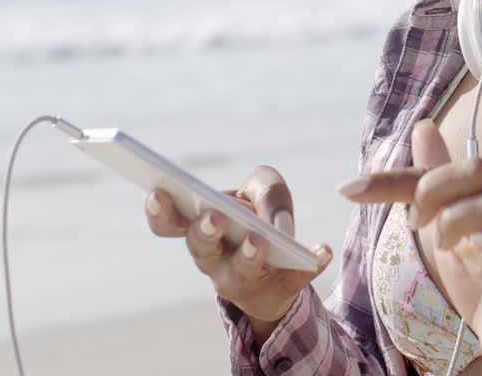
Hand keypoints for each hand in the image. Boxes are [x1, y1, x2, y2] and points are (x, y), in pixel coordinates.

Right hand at [144, 165, 331, 337]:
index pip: (167, 223)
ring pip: (241, 271)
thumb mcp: (263, 192)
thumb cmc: (259, 216)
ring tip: (260, 239)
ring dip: (249, 254)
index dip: (159, 210)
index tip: (159, 191)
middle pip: (200, 248)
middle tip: (215, 217)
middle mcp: (212, 259)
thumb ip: (268, 191)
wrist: (279, 264)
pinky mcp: (279, 290)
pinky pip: (295, 279)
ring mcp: (242, 280)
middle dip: (205, 231)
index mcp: (199, 228)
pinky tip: (322, 252)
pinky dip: (311, 264)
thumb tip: (279, 223)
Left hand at [338, 120, 481, 375]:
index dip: (391, 179)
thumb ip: (424, 183)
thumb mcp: (438, 226)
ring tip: (445, 247)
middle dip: (434, 191)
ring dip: (457, 222)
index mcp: (478, 191)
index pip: (435, 170)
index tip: (348, 190)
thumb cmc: (475, 270)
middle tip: (416, 224)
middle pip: (474, 169)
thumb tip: (423, 125)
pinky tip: (478, 248)